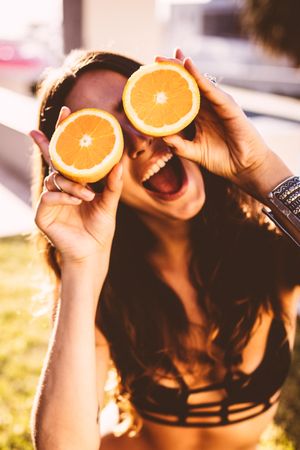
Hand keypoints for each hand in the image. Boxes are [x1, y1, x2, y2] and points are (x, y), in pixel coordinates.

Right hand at [31, 107, 122, 264]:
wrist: (94, 252)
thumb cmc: (100, 228)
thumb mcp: (109, 203)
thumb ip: (112, 184)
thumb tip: (119, 162)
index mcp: (75, 182)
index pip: (68, 155)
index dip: (65, 133)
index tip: (67, 112)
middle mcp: (60, 188)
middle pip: (52, 160)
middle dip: (48, 142)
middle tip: (38, 128)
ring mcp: (50, 200)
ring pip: (54, 179)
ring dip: (71, 184)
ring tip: (87, 194)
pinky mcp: (43, 214)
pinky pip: (49, 196)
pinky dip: (64, 196)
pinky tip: (77, 201)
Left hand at [156, 49, 289, 198]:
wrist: (244, 168)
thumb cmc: (222, 159)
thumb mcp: (194, 153)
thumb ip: (178, 145)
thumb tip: (159, 136)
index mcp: (199, 115)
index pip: (182, 95)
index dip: (169, 83)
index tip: (152, 72)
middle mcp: (208, 106)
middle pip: (189, 83)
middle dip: (173, 69)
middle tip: (156, 59)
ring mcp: (218, 104)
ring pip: (199, 81)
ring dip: (183, 68)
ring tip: (168, 58)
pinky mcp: (228, 106)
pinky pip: (211, 90)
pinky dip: (200, 77)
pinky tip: (188, 65)